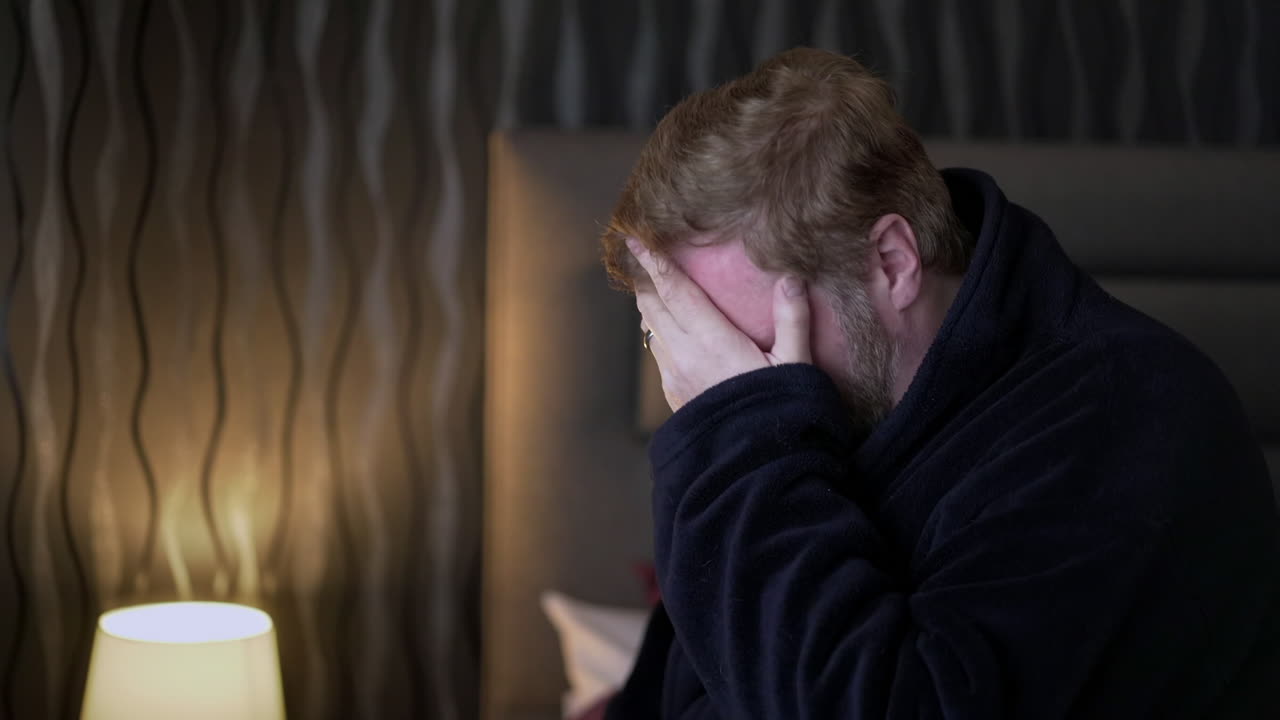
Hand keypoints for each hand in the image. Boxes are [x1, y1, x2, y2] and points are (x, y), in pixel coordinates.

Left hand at [627, 237, 811, 410]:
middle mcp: (684, 355)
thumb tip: (791, 279)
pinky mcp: (673, 394)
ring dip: (649, 304)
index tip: (634, 238)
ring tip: (651, 285)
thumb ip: (793, 320)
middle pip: (652, 305)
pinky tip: (668, 329)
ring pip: (651, 329)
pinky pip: (658, 352)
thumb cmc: (779, 412)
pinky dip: (658, 331)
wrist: (753, 464)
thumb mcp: (795, 366)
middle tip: (638, 252)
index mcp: (712, 341)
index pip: (675, 291)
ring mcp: (674, 376)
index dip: (655, 262)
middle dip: (644, 277)